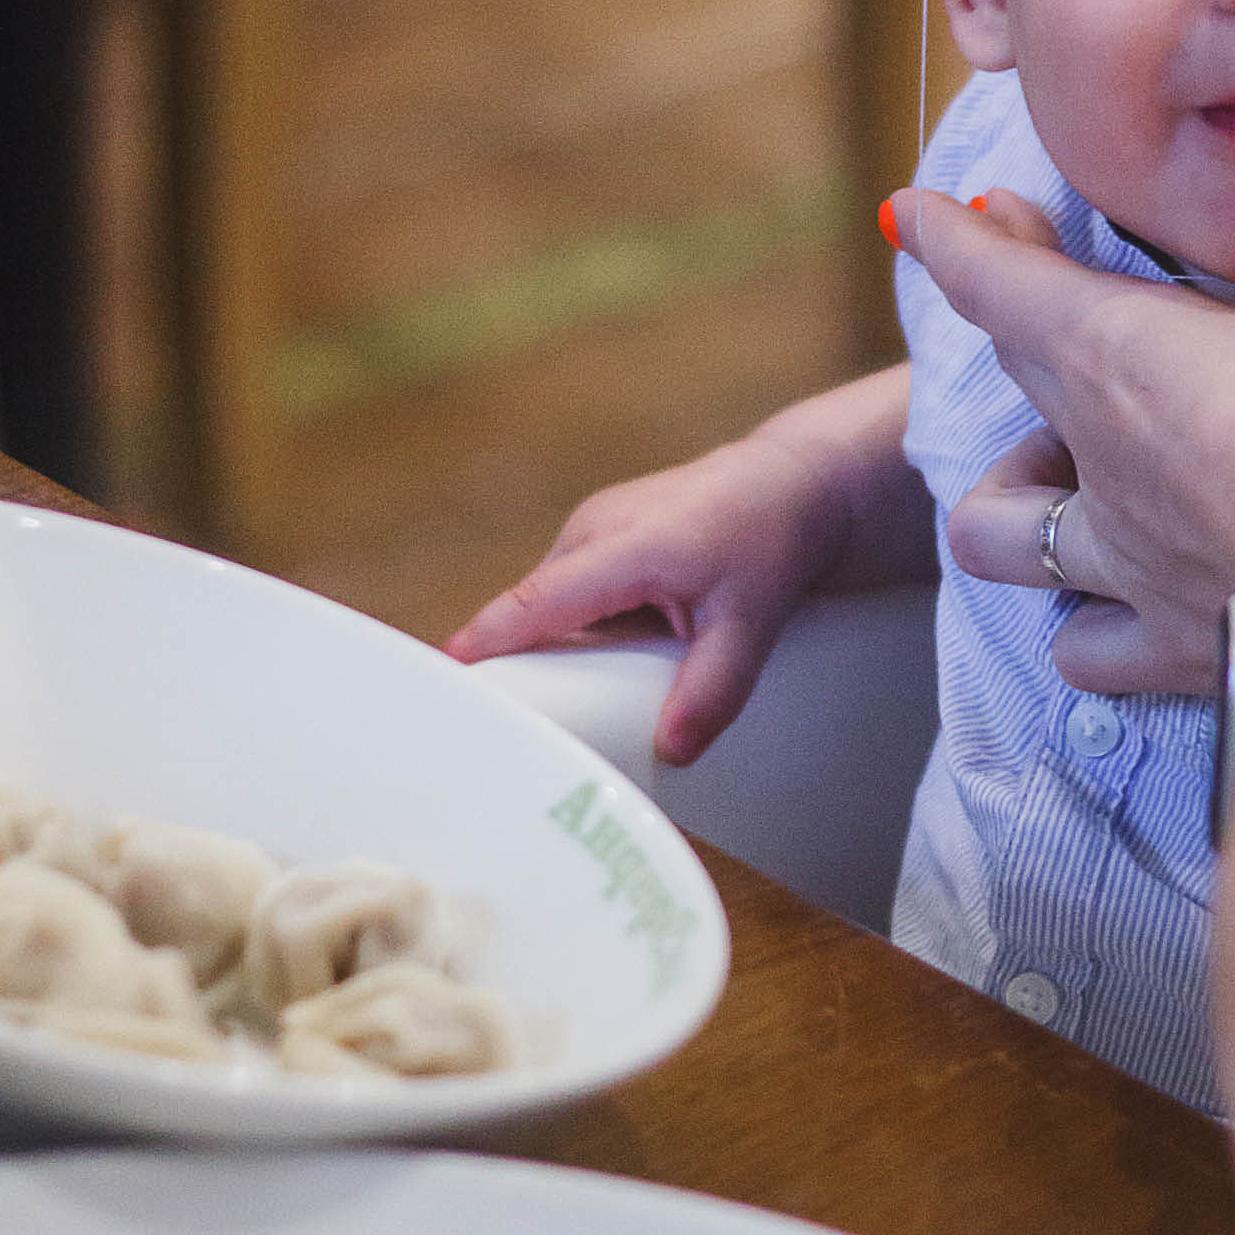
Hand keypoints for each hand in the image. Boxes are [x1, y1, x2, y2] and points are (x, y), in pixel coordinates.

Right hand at [447, 365, 934, 760]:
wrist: (793, 483)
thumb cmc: (772, 542)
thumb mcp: (753, 621)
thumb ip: (715, 688)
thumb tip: (672, 751)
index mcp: (624, 547)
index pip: (537, 603)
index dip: (487, 642)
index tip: (441, 680)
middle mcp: (594, 529)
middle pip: (536, 612)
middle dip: (522, 665)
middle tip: (509, 730)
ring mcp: (592, 527)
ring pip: (554, 606)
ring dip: (559, 649)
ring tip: (572, 705)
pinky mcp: (599, 536)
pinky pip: (572, 595)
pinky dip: (579, 630)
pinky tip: (607, 662)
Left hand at [901, 139, 1234, 696]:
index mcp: (1130, 355)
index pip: (1001, 279)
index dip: (958, 241)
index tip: (920, 216)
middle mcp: (1101, 457)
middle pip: (1011, 378)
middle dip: (1016, 332)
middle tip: (1045, 303)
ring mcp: (1124, 564)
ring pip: (1001, 534)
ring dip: (1020, 506)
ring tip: (1069, 487)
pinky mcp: (1168, 652)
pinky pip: (1085, 650)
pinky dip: (1091, 631)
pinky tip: (1125, 615)